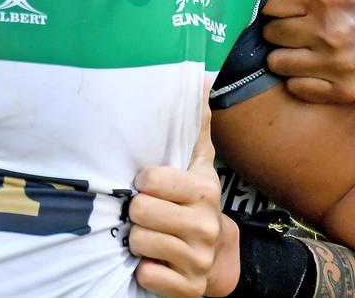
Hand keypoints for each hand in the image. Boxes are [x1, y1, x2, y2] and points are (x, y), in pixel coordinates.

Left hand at [128, 87, 239, 296]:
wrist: (218, 257)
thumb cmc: (196, 202)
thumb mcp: (199, 163)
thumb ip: (196, 124)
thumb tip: (199, 79)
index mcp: (204, 191)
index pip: (151, 179)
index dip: (142, 181)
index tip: (146, 183)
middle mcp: (205, 226)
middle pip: (140, 211)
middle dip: (136, 212)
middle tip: (144, 211)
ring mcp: (197, 260)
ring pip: (139, 242)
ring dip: (137, 239)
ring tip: (148, 233)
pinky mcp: (186, 289)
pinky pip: (147, 275)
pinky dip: (145, 270)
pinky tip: (153, 261)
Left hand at [263, 0, 354, 102]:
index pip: (269, 4)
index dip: (274, 3)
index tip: (285, 5)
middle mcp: (329, 31)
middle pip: (270, 33)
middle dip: (278, 27)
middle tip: (296, 24)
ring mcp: (337, 64)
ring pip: (277, 63)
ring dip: (284, 53)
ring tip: (301, 44)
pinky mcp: (345, 89)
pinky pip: (297, 88)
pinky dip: (299, 78)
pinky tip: (312, 64)